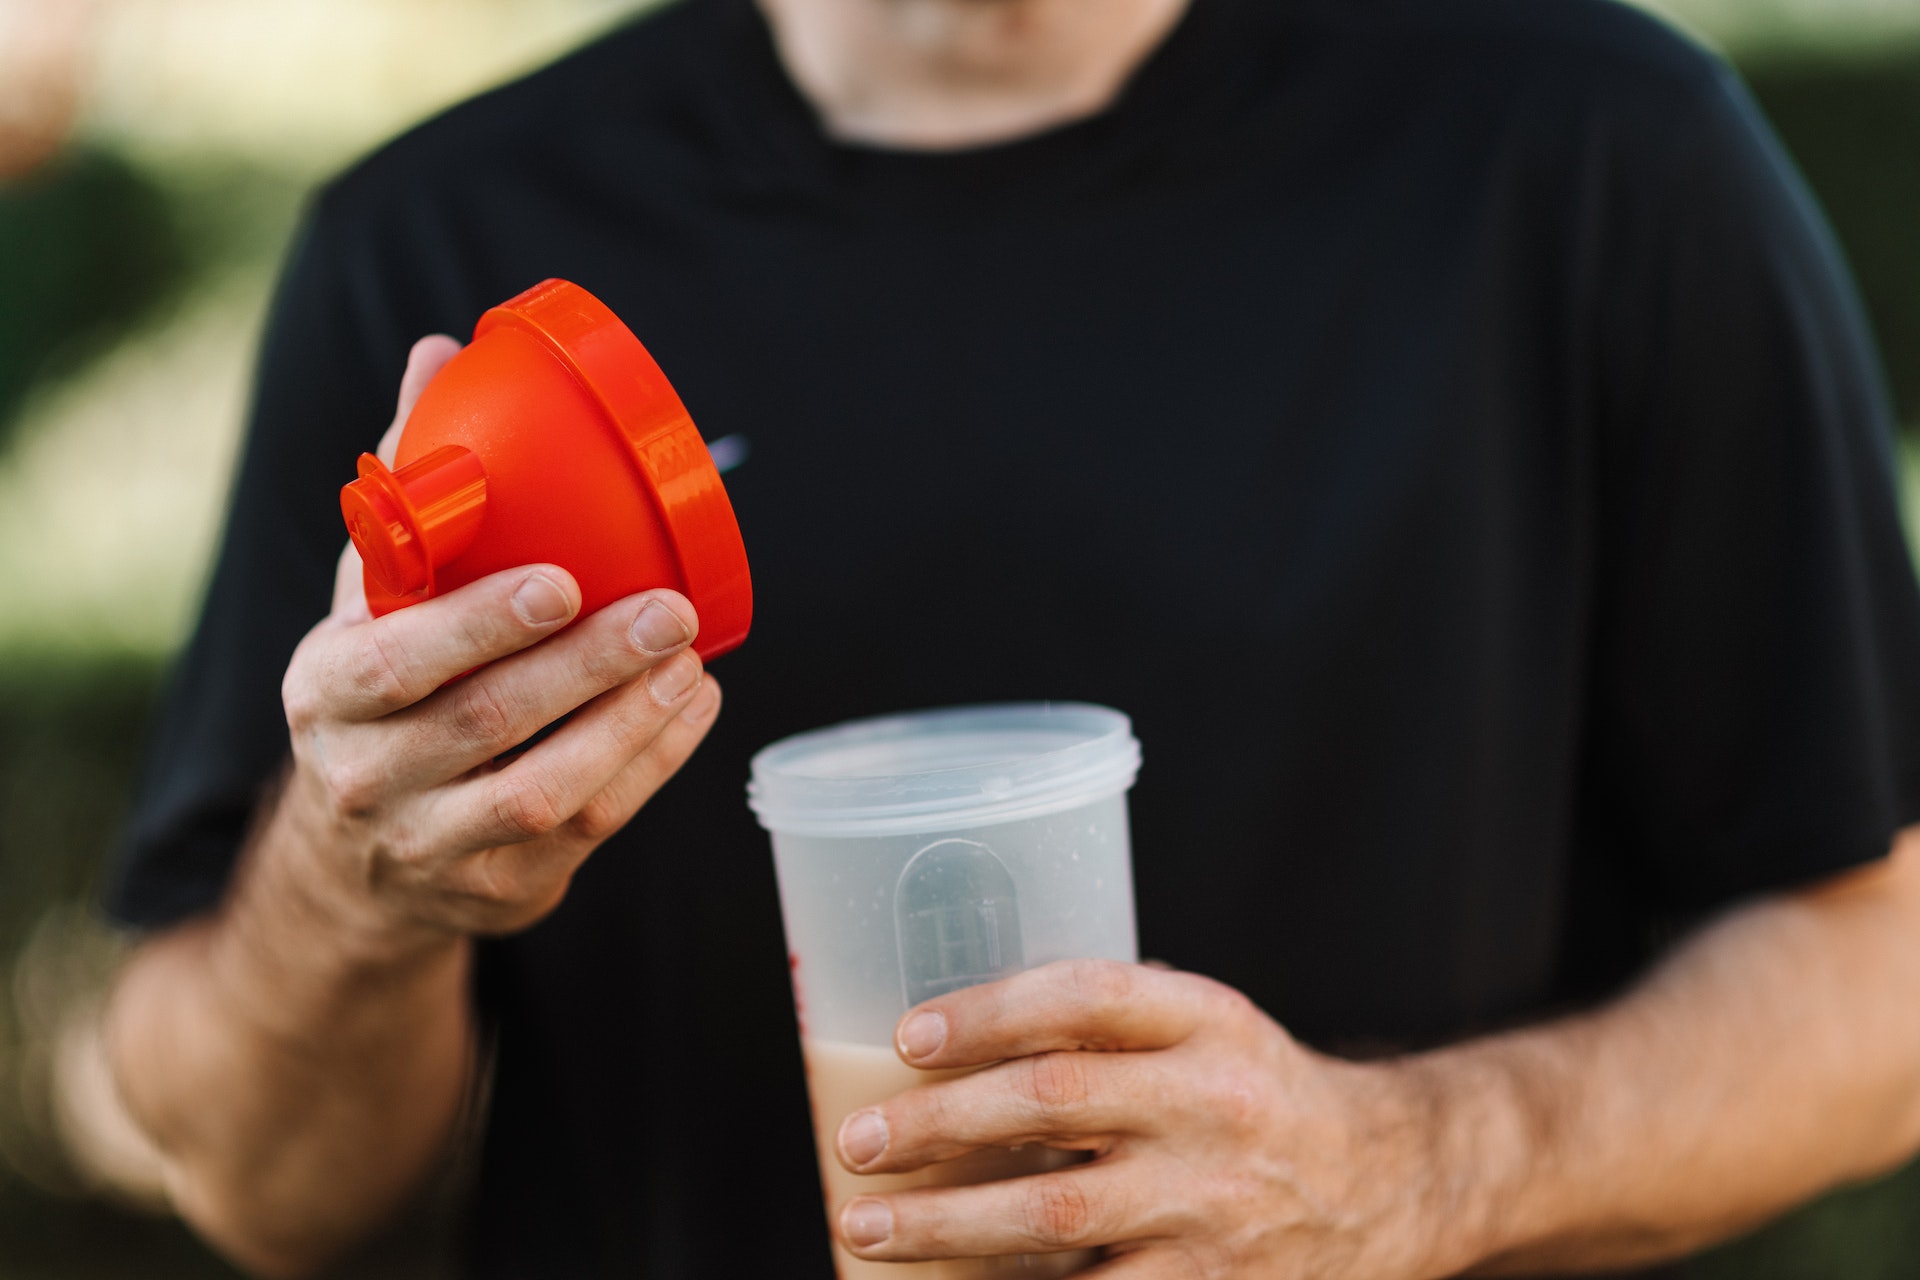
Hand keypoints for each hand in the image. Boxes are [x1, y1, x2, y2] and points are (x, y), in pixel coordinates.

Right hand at [275, 336, 722, 943]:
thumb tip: (441, 351)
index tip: (561, 581)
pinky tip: (694, 708)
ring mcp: (434, 844)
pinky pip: (590, 828)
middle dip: (586, 667)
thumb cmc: (379, 692)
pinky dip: (652, 766)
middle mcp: (366, 776)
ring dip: (631, 722)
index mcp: (327, 690)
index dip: (479, 626)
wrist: (354, 864)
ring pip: (547, 790)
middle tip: (670, 611)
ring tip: (693, 661)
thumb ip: (409, 484)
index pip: (397, 662)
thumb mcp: (370, 597)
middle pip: (485, 724)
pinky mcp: (501, 888)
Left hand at [828, 959, 1490, 1278]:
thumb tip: (948, 1036)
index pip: (1085, 995)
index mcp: (1207, 1019)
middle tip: (856, 1140)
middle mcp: (1214, 1104)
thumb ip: (1108, 1024)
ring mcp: (1214, 1205)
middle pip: (1052, 1101)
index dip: (988, 1010)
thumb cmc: (1256, 1093)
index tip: (908, 1036)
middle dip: (936, 1123)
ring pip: (1054, 1216)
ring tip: (867, 1223)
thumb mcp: (1206, 1028)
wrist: (1386, 1184)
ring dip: (944, 1223)